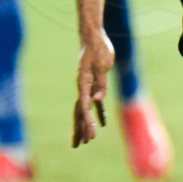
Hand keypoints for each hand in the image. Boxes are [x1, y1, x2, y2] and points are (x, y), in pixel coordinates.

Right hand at [72, 30, 115, 146]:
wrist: (93, 36)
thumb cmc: (99, 48)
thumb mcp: (103, 64)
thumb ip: (102, 82)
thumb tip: (98, 100)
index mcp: (83, 82)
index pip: (84, 105)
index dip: (87, 120)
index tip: (90, 134)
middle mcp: (82, 86)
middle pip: (79, 111)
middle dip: (80, 128)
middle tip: (80, 145)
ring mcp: (87, 86)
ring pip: (84, 109)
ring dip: (85, 125)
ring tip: (86, 141)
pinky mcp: (94, 83)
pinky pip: (95, 102)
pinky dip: (98, 113)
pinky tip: (103, 123)